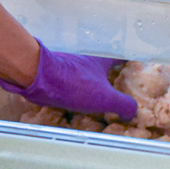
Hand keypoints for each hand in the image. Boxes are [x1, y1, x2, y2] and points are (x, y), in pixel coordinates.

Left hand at [0, 41, 137, 120]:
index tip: (133, 62)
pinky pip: (66, 74)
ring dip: (87, 73)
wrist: (36, 76)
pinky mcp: (52, 71)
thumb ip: (123, 105)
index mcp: (99, 60)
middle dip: (106, 67)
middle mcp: (84, 58)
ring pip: (81, 66)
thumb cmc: (74, 85)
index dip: (127, 60)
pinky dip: (71, 80)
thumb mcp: (105, 98)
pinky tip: (71, 90)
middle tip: (113, 75)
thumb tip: (132, 112)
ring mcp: (67, 63)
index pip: (118, 56)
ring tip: (93, 85)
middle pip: (99, 60)